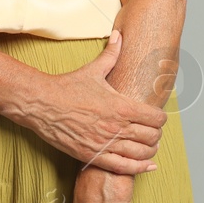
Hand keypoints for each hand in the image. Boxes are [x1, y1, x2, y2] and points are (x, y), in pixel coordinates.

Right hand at [25, 30, 166, 172]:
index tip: (159, 118)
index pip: (155, 118)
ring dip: (150, 152)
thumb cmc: (68, 87)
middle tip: (155, 133)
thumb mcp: (93, 69)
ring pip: (139, 154)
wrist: (42, 105)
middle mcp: (116, 126)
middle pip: (150, 137)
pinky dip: (139, 168)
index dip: (161, 119)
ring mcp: (104, 143)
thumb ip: (111, 54)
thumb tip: (119, 34)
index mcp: (121, 105)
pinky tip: (148, 167)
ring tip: (151, 148)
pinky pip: (123, 167)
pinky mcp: (92, 155)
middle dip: (156, 136)